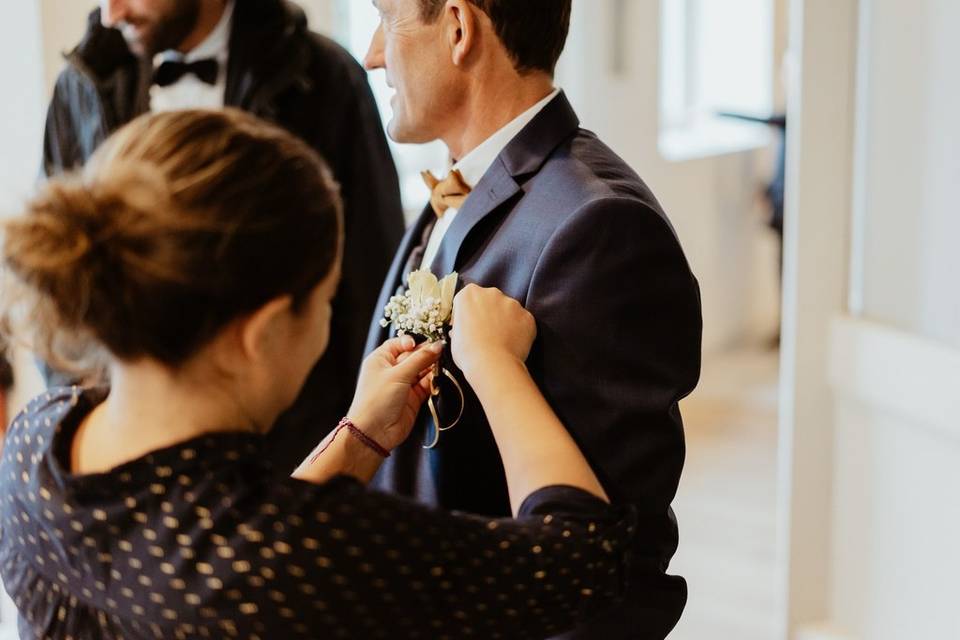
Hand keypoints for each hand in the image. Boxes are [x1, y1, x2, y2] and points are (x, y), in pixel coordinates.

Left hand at [347, 336, 443, 450]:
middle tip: (440, 353)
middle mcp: (391, 371)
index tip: (425, 342)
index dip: (412, 341)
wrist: (374, 432)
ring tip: (441, 366)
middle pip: (413, 356)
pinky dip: (433, 382)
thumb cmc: (376, 400)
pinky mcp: (413, 398)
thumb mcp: (398, 374)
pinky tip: (438, 379)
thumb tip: (436, 346)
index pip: (399, 343)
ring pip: (422, 370)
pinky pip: (426, 385)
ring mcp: (403, 385)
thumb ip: (419, 359)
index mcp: (381, 360)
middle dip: (426, 355)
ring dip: (432, 368)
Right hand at [449, 284, 536, 380]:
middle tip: (486, 333)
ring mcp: (512, 303)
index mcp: (469, 294)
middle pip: (490, 300)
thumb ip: (462, 324)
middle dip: (489, 313)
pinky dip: (520, 331)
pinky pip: (523, 322)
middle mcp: (492, 293)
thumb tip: (467, 329)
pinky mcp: (527, 316)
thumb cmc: (468, 352)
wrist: (491, 364)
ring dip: (505, 321)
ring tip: (501, 341)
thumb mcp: (455, 335)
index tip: (468, 325)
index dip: (468, 313)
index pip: (468, 299)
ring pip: (508, 310)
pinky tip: (513, 344)